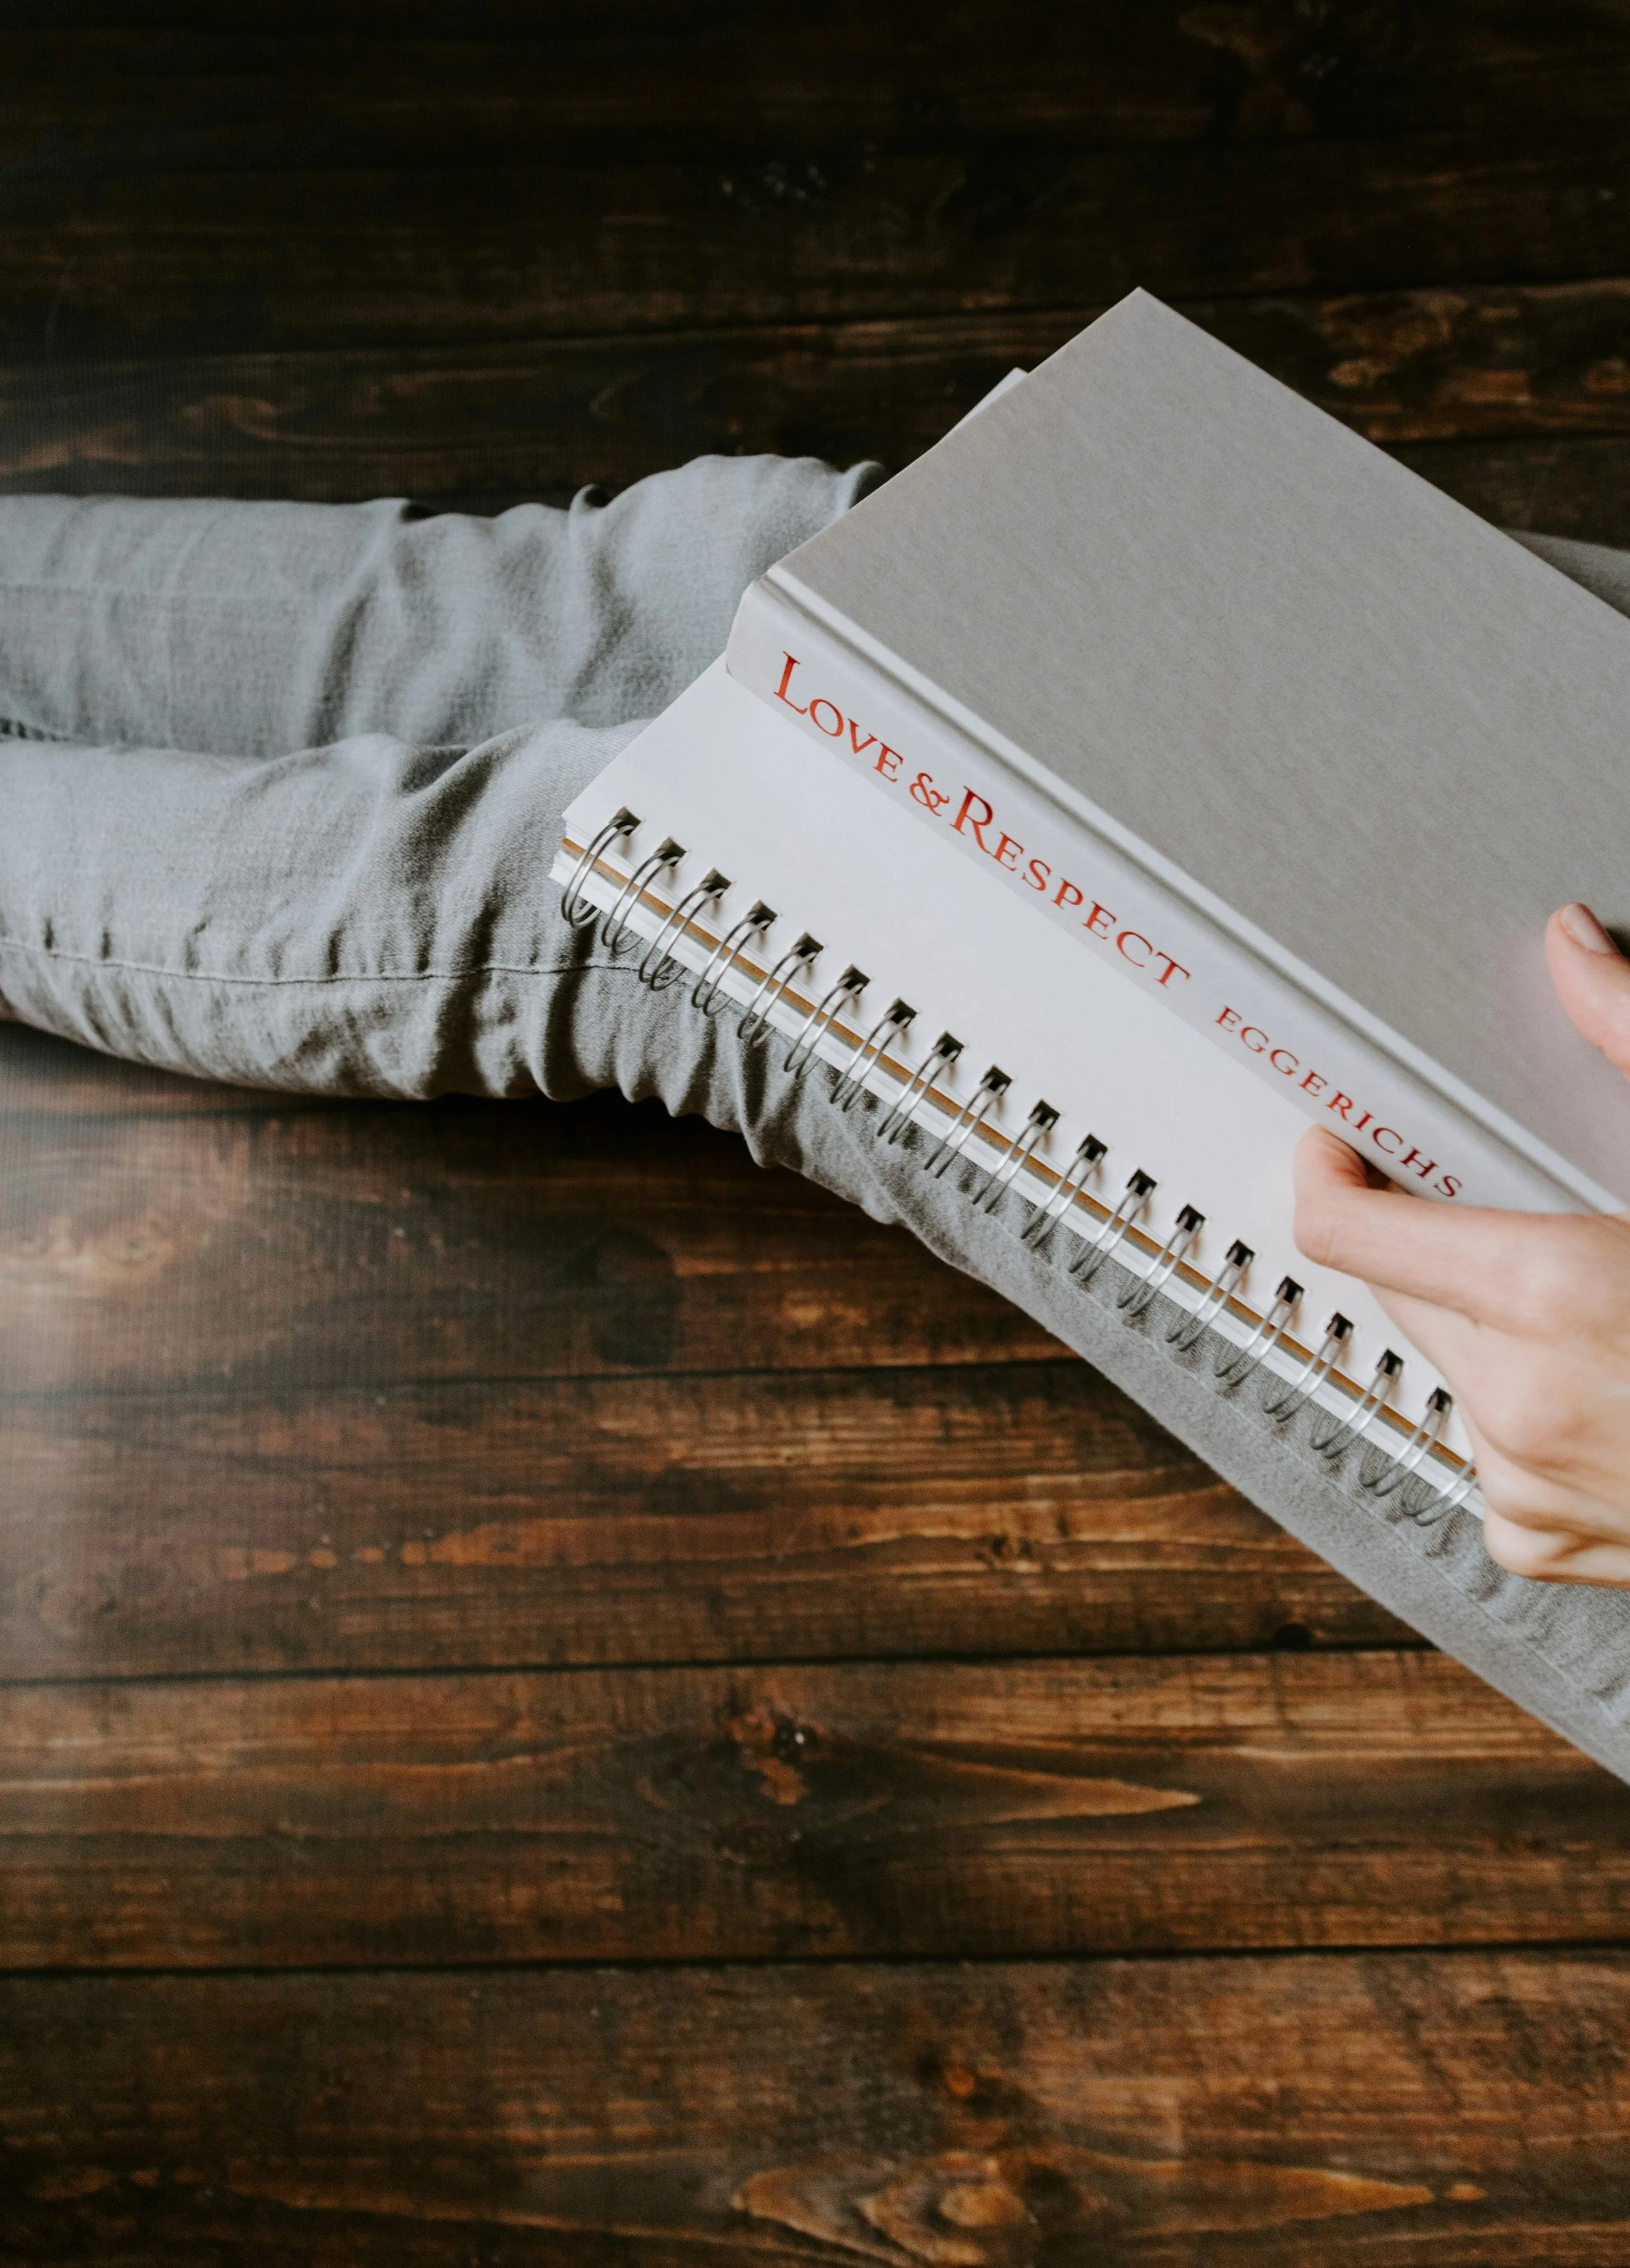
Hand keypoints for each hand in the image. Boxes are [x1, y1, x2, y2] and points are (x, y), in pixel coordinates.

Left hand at [1294, 903, 1629, 1585]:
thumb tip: (1573, 953)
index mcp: (1550, 1296)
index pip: (1347, 1229)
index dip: (1333, 1173)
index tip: (1342, 1147)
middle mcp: (1517, 1401)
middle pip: (1399, 1287)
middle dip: (1436, 1238)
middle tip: (1528, 1212)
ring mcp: (1525, 1482)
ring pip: (1450, 1365)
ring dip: (1493, 1330)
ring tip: (1605, 1313)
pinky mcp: (1541, 1540)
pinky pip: (1489, 1453)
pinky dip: (1526, 1416)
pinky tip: (1611, 1391)